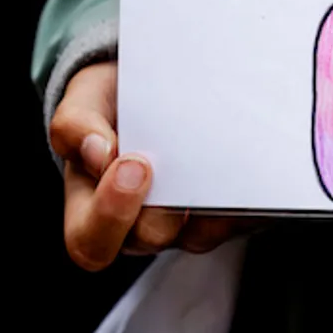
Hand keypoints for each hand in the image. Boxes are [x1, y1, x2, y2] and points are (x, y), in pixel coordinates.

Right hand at [49, 62, 260, 269]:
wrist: (160, 90)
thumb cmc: (116, 104)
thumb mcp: (87, 100)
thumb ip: (75, 124)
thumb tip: (96, 152)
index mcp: (95, 210)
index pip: (90, 242)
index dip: (109, 215)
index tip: (132, 164)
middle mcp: (142, 224)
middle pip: (151, 239)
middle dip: (159, 209)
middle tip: (171, 167)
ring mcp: (188, 223)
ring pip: (202, 234)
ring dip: (210, 202)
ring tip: (220, 161)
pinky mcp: (230, 214)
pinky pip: (244, 219)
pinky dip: (250, 197)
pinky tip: (256, 164)